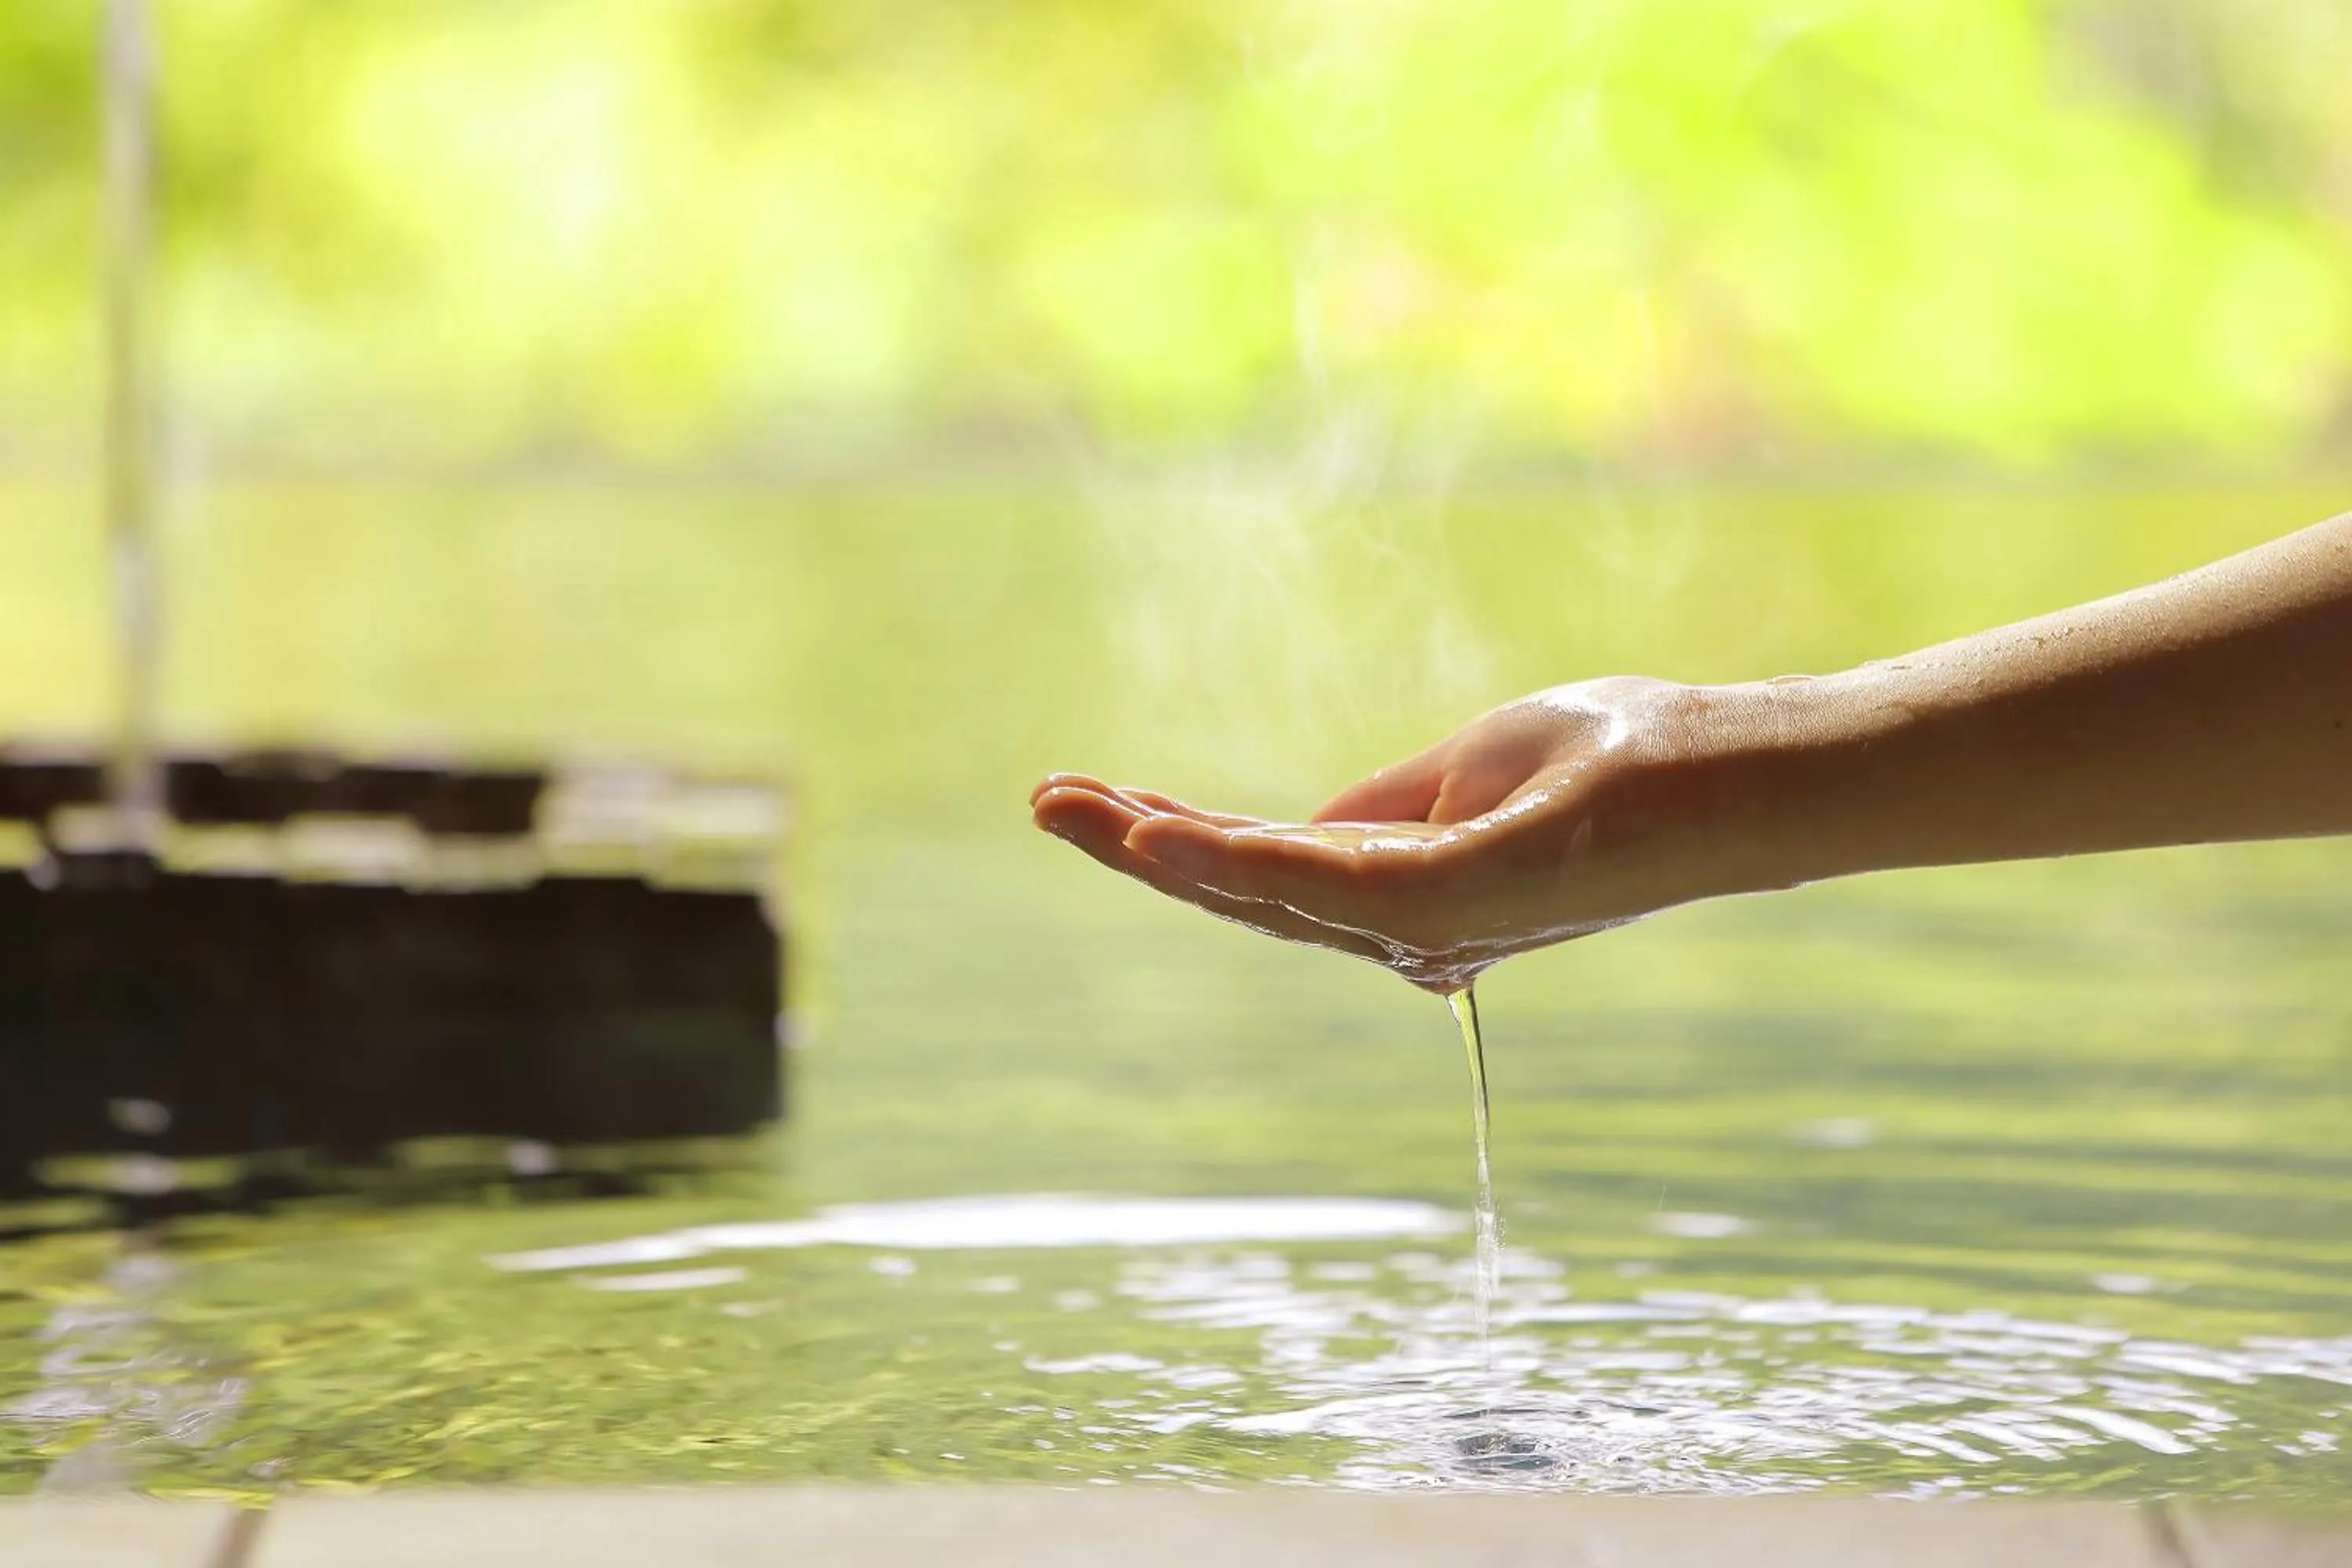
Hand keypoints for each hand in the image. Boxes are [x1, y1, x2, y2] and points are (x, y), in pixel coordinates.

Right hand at [1030, 676, 1709, 992]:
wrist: (1730, 774)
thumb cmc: (1615, 763)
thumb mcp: (1470, 768)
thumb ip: (1385, 806)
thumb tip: (1306, 827)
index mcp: (1406, 896)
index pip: (1267, 870)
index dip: (1178, 840)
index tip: (1091, 798)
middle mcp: (1407, 929)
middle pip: (1247, 892)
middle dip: (1139, 848)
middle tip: (1044, 801)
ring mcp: (1433, 920)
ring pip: (1266, 892)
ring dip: (1159, 850)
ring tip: (1069, 807)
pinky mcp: (1462, 898)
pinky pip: (1328, 884)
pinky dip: (1240, 866)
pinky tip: (1166, 837)